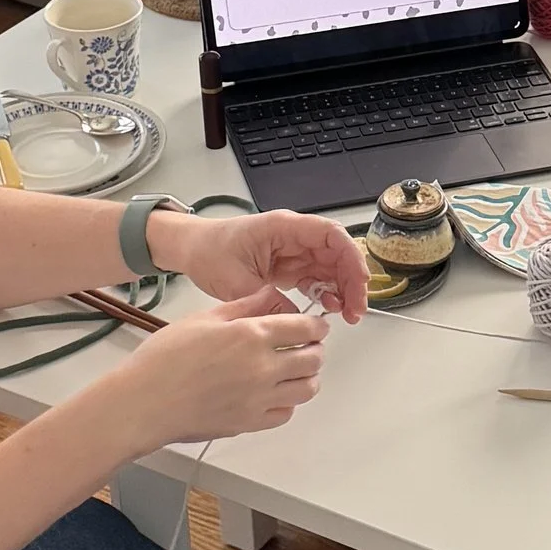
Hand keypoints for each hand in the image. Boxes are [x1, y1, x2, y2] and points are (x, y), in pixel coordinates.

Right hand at [125, 295, 329, 443]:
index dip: (316, 325)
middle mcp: (262, 368)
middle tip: (309, 346)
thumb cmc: (164, 360)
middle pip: (313, 359)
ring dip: (308, 377)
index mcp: (252, 336)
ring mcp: (258, 399)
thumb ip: (244, 305)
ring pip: (307, 389)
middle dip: (316, 349)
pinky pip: (285, 414)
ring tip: (297, 370)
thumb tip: (269, 295)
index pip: (306, 328)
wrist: (144, 402)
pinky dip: (288, 403)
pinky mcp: (249, 423)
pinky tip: (276, 394)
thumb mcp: (204, 318)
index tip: (315, 326)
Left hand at [162, 208, 367, 322]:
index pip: (330, 235)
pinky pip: (317, 278)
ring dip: (343, 290)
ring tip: (347, 315)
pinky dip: (327, 293)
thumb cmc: (209, 250)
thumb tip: (294, 321)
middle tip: (355, 310)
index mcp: (283, 227)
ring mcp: (293, 251)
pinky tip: (329, 310)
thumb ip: (266, 301)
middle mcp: (293, 236)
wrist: (191, 249)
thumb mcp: (235, 280)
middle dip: (352, 281)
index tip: (359, 282)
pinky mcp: (289, 266)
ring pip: (331, 267)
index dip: (350, 257)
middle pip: (337, 253)